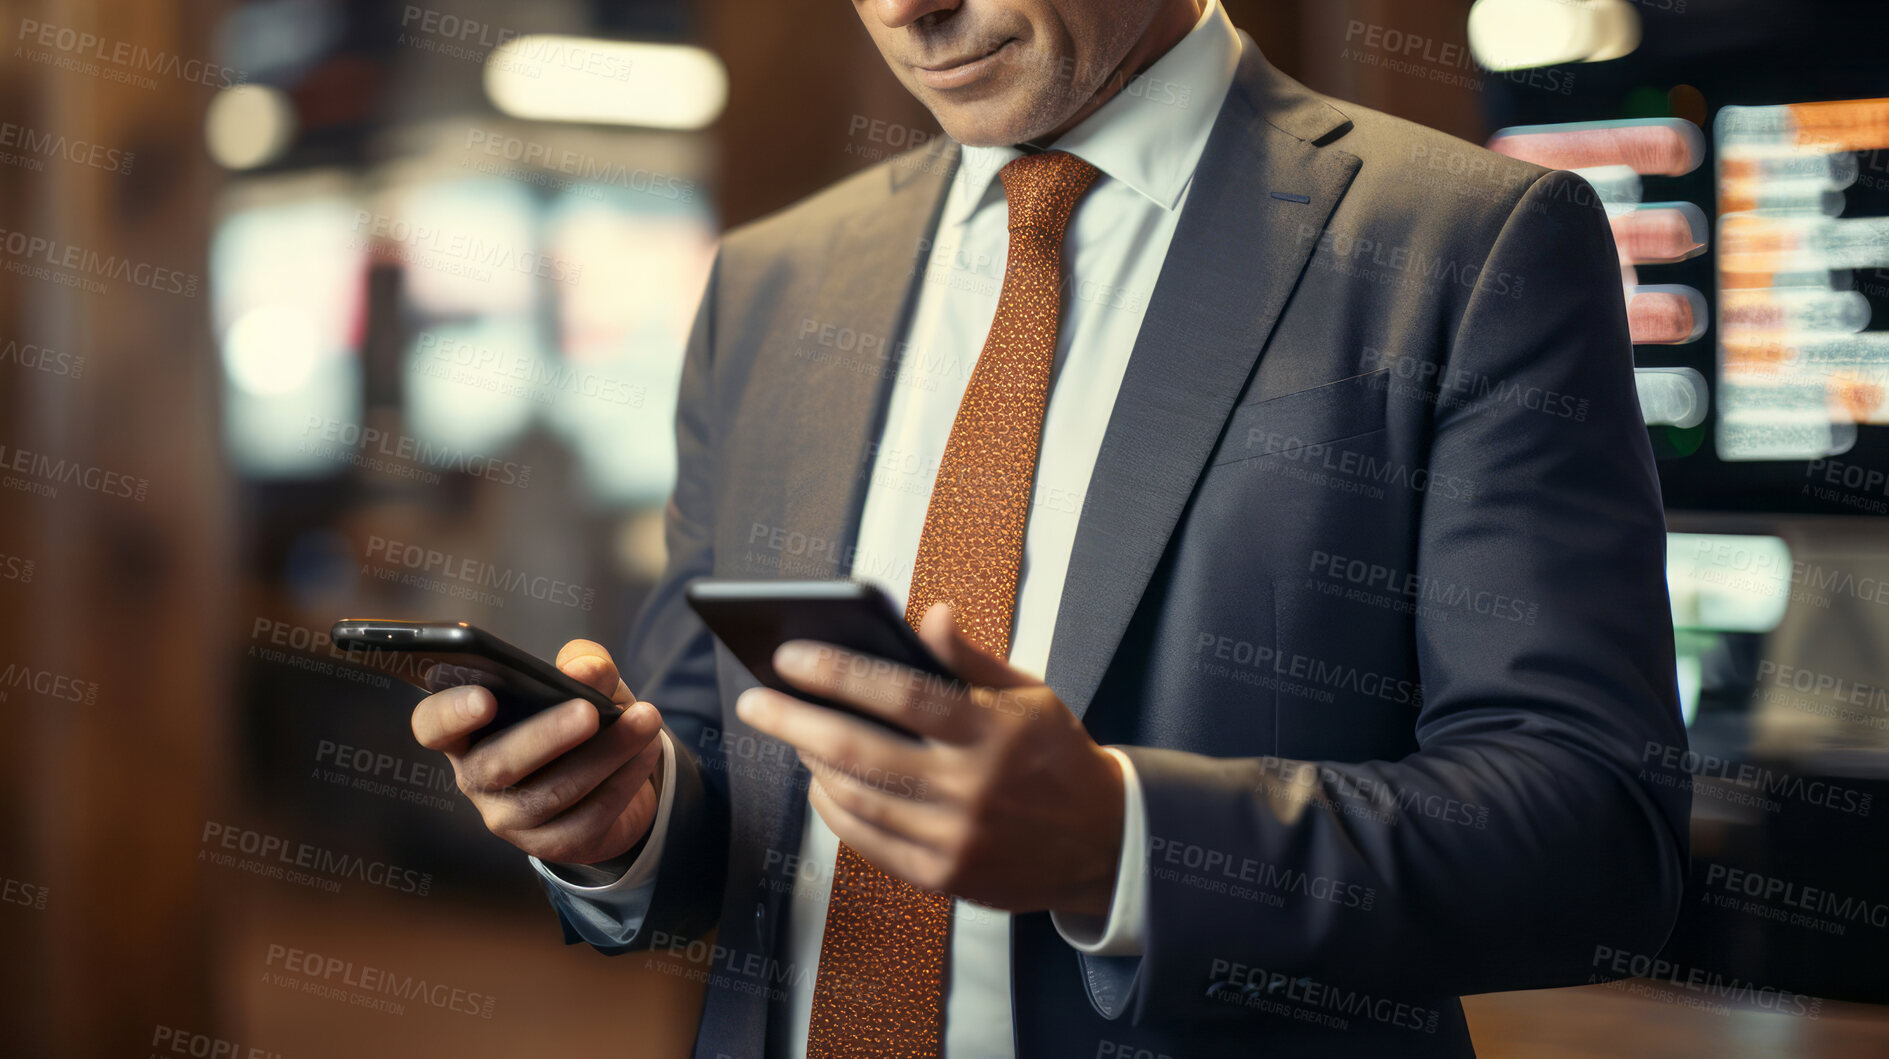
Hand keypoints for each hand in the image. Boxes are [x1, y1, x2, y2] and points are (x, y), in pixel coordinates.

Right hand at [410, 640, 665, 865]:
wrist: (613, 774)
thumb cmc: (579, 716)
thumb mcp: (584, 683)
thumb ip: (584, 665)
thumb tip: (585, 669)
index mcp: (466, 729)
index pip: (432, 725)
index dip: (451, 713)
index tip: (485, 697)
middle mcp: (476, 777)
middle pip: (496, 764)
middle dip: (546, 736)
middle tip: (590, 711)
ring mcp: (509, 819)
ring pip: (550, 794)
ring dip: (605, 755)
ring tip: (646, 720)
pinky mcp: (551, 845)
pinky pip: (587, 818)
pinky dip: (624, 780)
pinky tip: (647, 750)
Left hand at [736, 602, 1124, 917]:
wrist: (1103, 843)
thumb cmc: (1057, 755)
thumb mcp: (1031, 695)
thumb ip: (972, 658)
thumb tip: (931, 615)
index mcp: (993, 732)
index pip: (901, 694)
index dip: (838, 672)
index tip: (790, 655)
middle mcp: (971, 788)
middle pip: (860, 751)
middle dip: (795, 721)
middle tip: (754, 702)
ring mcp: (955, 838)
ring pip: (856, 798)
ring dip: (811, 763)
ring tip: (790, 735)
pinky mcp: (944, 877)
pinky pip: (868, 841)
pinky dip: (835, 809)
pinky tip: (822, 781)